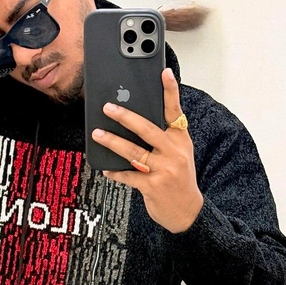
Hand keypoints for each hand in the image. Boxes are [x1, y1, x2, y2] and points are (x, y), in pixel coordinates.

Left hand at [91, 68, 203, 232]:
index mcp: (181, 140)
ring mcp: (164, 170)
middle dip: (125, 117)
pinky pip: (129, 175)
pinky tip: (105, 168)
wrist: (188, 212)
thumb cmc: (179, 179)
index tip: (164, 72)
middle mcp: (174, 152)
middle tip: (108, 107)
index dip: (170, 91)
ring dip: (112, 142)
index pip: (175, 111)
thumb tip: (133, 123)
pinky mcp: (153, 187)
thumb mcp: (179, 155)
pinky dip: (115, 172)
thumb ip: (163, 139)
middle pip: (147, 129)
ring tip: (97, 134)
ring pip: (133, 152)